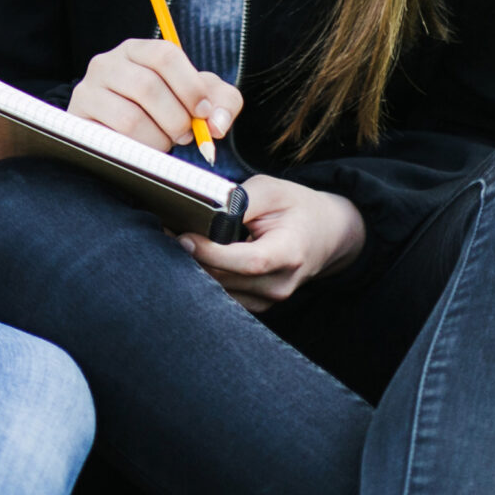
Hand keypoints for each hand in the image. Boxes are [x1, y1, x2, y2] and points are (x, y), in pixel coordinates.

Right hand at [70, 39, 241, 152]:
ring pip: (130, 117)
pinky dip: (139, 149)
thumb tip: (218, 124)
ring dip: (158, 138)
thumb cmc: (165, 111)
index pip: (165, 54)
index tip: (202, 112)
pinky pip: (114, 139)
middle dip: (175, 118)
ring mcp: (87, 90)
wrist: (121, 133)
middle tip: (184, 134)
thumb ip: (222, 103)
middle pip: (147, 86)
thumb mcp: (198, 100)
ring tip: (163, 142)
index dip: (189, 86)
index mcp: (137, 50)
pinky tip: (143, 148)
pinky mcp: (78, 119)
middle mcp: (106, 63)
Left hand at [181, 175, 365, 311]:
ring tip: (180, 241)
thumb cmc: (296, 208)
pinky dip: (205, 277)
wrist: (326, 233)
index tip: (183, 235)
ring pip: (219, 291)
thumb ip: (238, 201)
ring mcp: (270, 299)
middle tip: (168, 232)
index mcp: (289, 254)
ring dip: (194, 269)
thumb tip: (203, 210)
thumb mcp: (271, 190)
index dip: (211, 252)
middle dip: (192, 258)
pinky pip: (222, 296)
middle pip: (226, 279)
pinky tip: (197, 256)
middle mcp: (280, 284)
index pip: (247, 262)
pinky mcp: (258, 304)